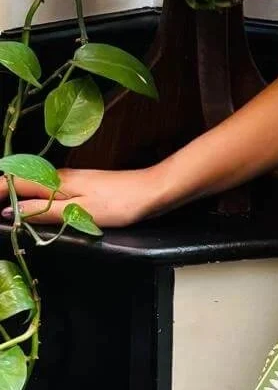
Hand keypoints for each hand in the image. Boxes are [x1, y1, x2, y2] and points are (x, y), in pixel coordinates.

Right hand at [1, 166, 163, 229]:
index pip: (11, 183)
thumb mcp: (77, 213)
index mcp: (54, 182)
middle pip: (18, 181)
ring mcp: (70, 179)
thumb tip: (8, 212)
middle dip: (1, 194)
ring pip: (32, 184)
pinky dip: (33, 197)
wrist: (152, 191)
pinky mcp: (81, 185)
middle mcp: (58, 176)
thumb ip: (42, 211)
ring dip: (15, 196)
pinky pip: (46, 189)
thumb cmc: (119, 203)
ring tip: (5, 212)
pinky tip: (33, 207)